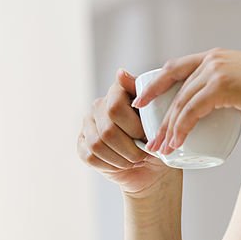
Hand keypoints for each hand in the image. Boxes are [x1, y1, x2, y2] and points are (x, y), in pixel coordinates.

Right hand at [78, 69, 175, 193]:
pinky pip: (91, 156)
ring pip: (98, 145)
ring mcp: (87, 125)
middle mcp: (98, 105)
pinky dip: (111, 165)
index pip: (115, 107)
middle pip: (108, 130)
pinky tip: (122, 164)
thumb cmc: (158, 138)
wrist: (151, 166)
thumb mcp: (159, 115)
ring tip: (135, 160)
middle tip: (144, 154)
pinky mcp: (81, 144)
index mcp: (117, 92)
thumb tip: (120, 73)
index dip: (133, 127)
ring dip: (122, 158)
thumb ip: (143, 93)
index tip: (148, 137)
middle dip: (130, 148)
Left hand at [132, 49, 240, 152]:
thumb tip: (225, 106)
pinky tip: (177, 143)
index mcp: (217, 56)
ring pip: (181, 102)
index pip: (176, 67)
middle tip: (152, 138)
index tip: (143, 101)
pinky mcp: (221, 85)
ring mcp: (216, 70)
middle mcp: (213, 59)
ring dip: (169, 129)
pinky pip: (192, 111)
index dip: (156, 84)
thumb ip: (232, 89)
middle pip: (174, 87)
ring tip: (162, 149)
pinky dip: (181, 129)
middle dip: (159, 115)